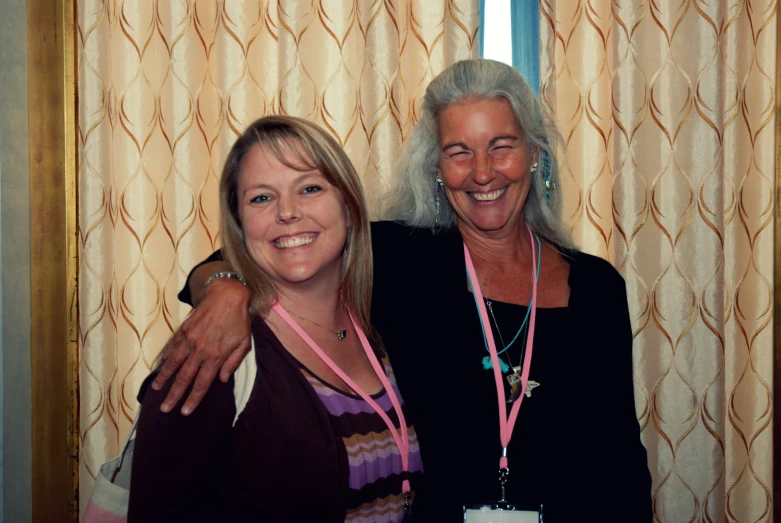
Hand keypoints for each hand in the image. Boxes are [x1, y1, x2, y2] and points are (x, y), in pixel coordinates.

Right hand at [152, 278, 251, 414]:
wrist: (227, 295)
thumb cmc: (238, 320)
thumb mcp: (244, 343)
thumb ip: (233, 362)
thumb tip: (222, 379)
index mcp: (216, 356)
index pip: (202, 384)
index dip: (193, 399)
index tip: (184, 411)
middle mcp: (200, 350)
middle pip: (184, 377)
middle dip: (174, 395)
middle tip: (164, 408)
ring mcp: (189, 339)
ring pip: (173, 363)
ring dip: (164, 377)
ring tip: (156, 389)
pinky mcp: (183, 330)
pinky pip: (171, 346)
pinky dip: (164, 357)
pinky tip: (159, 366)